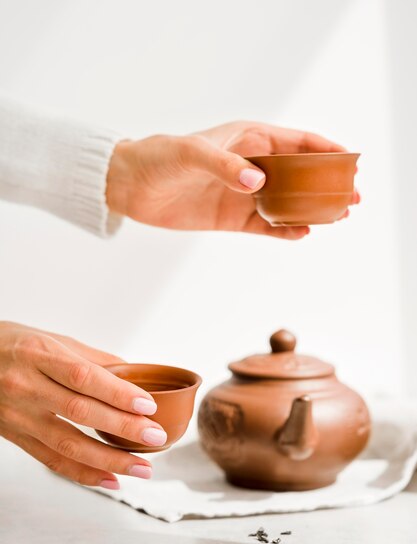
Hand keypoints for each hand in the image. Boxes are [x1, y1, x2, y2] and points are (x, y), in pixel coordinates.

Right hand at [0, 322, 167, 488]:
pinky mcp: (14, 437)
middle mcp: (25, 386)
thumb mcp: (52, 340)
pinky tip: (110, 479)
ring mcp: (17, 415)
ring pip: (67, 444)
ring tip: (142, 467)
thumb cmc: (13, 344)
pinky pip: (51, 461)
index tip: (148, 405)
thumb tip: (134, 374)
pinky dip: (83, 474)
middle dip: (123, 428)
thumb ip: (92, 359)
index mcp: (37, 355)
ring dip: (109, 460)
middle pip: (80, 412)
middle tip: (156, 437)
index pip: (83, 377)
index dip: (118, 393)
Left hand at [106, 121, 359, 239]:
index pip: (296, 142)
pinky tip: (301, 234)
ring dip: (309, 209)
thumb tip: (258, 183)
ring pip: (286, 201)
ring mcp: (243, 193)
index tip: (349, 160)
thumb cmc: (159, 157)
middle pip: (299, 174)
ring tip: (335, 218)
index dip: (325, 150)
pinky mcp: (231, 217)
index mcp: (248, 138)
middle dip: (325, 184)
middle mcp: (251, 165)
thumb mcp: (191, 154)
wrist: (131, 186)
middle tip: (350, 196)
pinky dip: (283, 230)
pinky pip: (264, 225)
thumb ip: (225, 166)